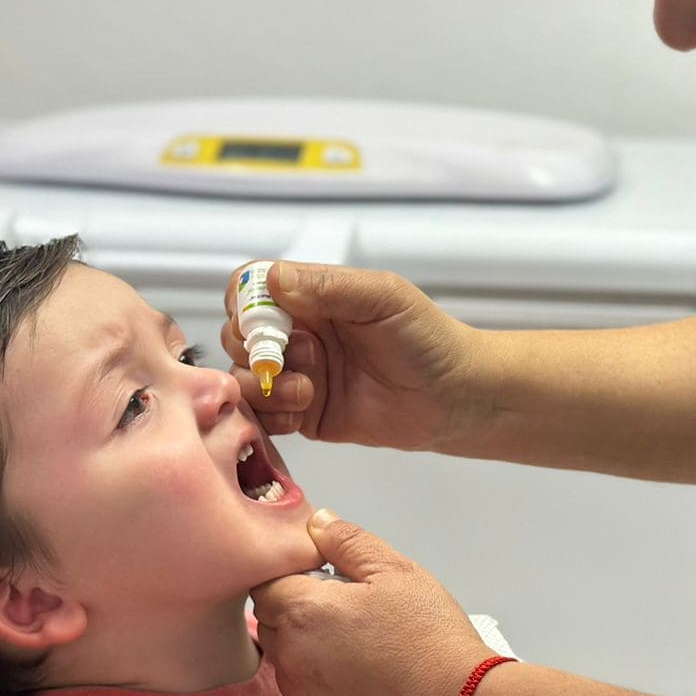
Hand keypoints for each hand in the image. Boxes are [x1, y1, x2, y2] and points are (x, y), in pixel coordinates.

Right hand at [222, 261, 481, 449]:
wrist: (457, 398)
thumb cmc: (426, 338)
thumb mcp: (381, 298)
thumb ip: (327, 286)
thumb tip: (270, 279)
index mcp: (312, 296)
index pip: (250, 289)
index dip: (243, 305)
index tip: (258, 323)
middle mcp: (299, 333)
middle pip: (238, 336)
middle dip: (253, 350)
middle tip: (293, 360)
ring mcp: (299, 375)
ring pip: (245, 378)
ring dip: (264, 386)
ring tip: (306, 392)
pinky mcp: (306, 415)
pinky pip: (266, 416)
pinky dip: (272, 416)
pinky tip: (303, 412)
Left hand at [252, 510, 495, 695]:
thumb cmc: (430, 637)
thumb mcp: (397, 571)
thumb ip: (347, 542)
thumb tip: (317, 523)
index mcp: (303, 611)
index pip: (266, 585)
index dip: (293, 580)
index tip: (325, 583)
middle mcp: (291, 659)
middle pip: (274, 626)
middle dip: (298, 615)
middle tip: (350, 616)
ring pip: (289, 666)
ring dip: (310, 654)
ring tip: (362, 652)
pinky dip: (324, 691)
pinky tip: (365, 685)